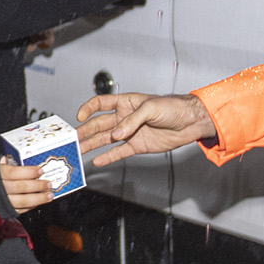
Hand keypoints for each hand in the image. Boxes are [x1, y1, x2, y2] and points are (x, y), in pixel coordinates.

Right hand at [0, 161, 55, 211]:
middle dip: (38, 185)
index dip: (29, 172)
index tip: (40, 170)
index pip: (14, 173)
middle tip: (48, 183)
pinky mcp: (5, 211)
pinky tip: (39, 203)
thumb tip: (6, 158)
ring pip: (23, 201)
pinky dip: (31, 207)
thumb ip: (3, 164)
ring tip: (49, 195)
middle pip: (21, 187)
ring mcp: (2, 201)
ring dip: (39, 198)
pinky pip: (20, 210)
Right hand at [74, 92, 215, 164]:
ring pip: (105, 139)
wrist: (190, 122)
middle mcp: (124, 117)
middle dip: (85, 130)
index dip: (89, 108)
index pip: (101, 103)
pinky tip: (97, 161)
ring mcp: (130, 132)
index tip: (80, 116)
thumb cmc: (173, 107)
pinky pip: (119, 152)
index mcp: (125, 102)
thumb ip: (132, 121)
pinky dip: (108, 156)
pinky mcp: (137, 145)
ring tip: (79, 150)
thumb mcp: (151, 108)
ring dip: (92, 145)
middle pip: (99, 124)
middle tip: (73, 138)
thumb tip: (117, 133)